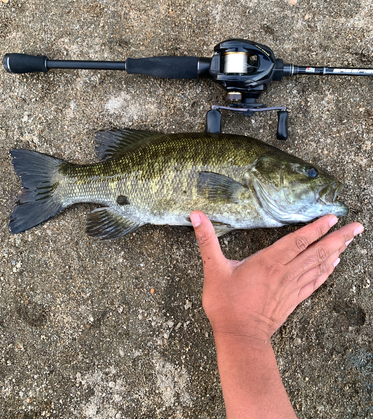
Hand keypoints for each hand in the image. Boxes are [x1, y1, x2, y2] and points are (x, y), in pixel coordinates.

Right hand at [190, 212, 363, 340]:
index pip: (298, 241)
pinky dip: (327, 271)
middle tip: (357, 227)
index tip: (333, 216)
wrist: (239, 337)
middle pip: (316, 252)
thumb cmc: (226, 304)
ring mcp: (292, 287)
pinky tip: (335, 264)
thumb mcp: (213, 269)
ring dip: (337, 251)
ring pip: (319, 266)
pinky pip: (315, 282)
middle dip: (338, 238)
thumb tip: (196, 215)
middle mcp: (285, 272)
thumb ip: (207, 241)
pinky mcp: (293, 299)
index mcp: (269, 262)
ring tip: (351, 240)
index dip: (316, 228)